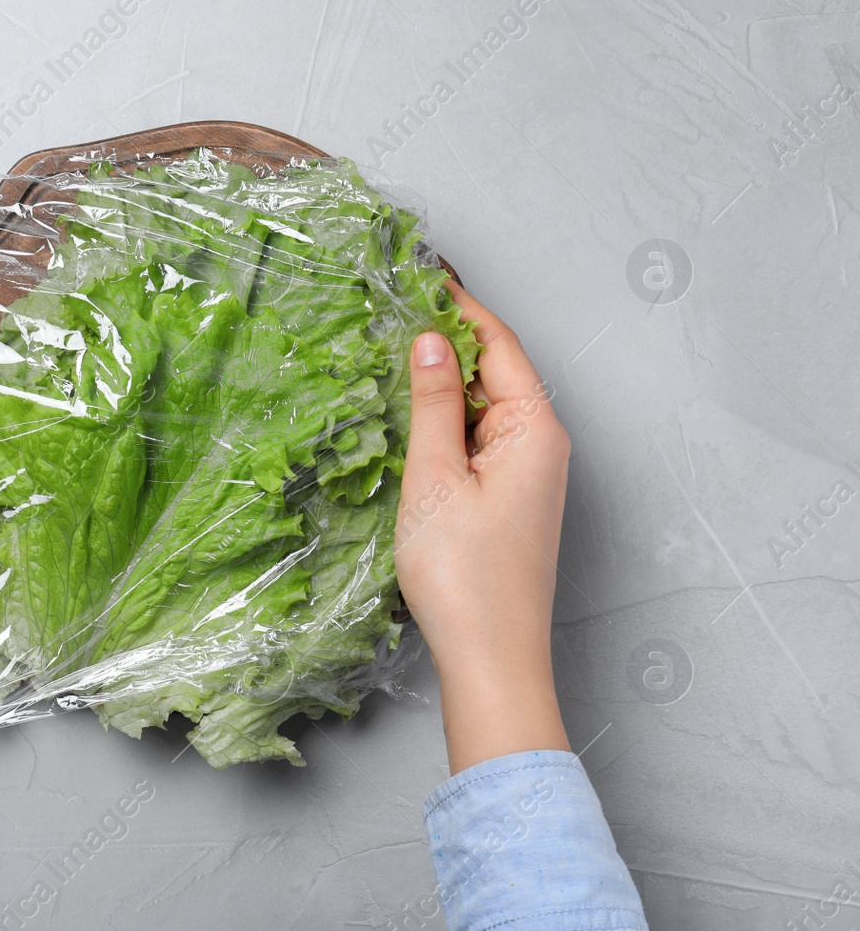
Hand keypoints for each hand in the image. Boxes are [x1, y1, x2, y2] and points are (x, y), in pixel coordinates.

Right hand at [394, 283, 571, 774]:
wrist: (491, 660)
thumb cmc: (465, 577)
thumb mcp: (435, 478)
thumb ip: (434, 404)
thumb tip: (430, 339)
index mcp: (534, 430)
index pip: (498, 343)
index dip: (459, 304)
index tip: (422, 270)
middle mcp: (540, 446)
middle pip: (494, 370)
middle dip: (448, 336)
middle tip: (393, 304)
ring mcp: (524, 475)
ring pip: (482, 407)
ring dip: (442, 381)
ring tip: (390, 351)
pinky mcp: (506, 501)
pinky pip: (476, 441)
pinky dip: (444, 420)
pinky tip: (407, 418)